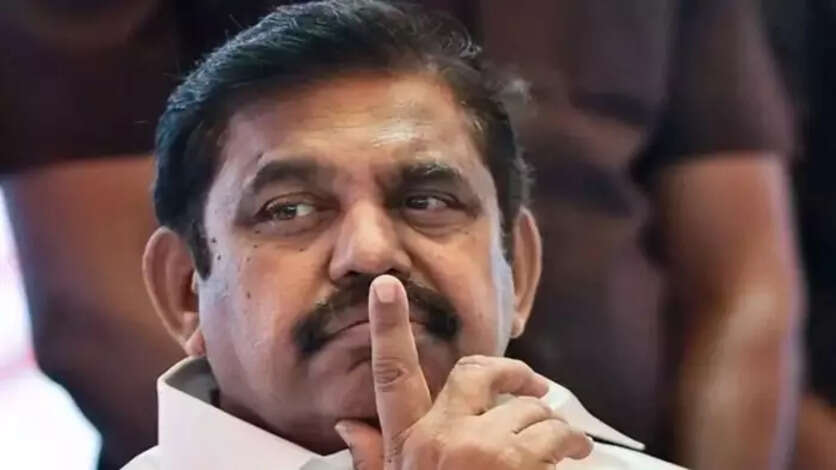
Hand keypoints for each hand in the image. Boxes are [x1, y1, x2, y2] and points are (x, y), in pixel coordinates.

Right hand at [334, 275, 592, 468]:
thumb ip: (373, 457)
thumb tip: (348, 427)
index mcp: (408, 444)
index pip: (391, 374)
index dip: (387, 326)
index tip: (385, 286)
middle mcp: (441, 439)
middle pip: (477, 372)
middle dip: (511, 372)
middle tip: (532, 385)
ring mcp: (481, 451)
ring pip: (529, 410)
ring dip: (553, 425)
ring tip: (565, 444)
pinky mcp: (520, 466)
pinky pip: (557, 436)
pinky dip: (573, 445)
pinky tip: (576, 456)